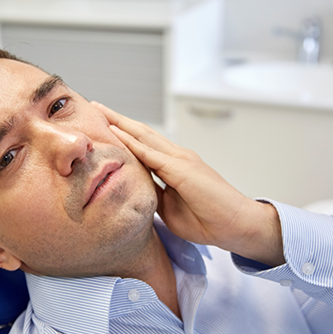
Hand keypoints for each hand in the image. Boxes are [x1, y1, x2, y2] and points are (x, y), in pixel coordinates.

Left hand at [93, 102, 283, 266]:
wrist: (236, 226)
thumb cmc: (207, 219)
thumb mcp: (170, 208)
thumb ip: (155, 195)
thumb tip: (136, 190)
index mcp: (174, 165)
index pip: (143, 144)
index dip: (123, 134)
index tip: (103, 126)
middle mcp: (176, 156)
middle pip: (141, 133)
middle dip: (117, 120)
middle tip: (96, 107)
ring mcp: (180, 159)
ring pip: (144, 136)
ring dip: (120, 123)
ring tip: (100, 111)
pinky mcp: (182, 169)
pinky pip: (150, 153)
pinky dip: (132, 142)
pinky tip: (116, 132)